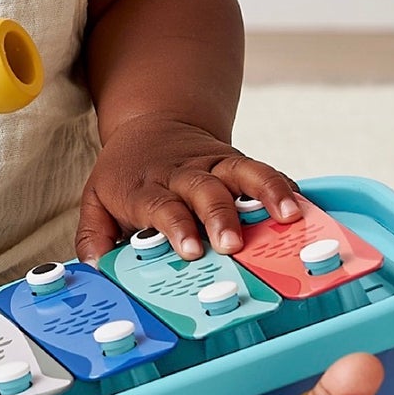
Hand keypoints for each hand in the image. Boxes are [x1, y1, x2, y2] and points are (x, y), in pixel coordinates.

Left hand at [75, 113, 300, 264]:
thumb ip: (93, 237)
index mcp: (145, 187)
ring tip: (286, 216)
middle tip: (232, 244)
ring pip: (240, 174)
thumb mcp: (96, 201)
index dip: (176, 225)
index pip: (160, 205)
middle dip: (219, 217)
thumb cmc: (125, 175)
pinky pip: (263, 171)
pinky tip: (300, 206)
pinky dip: (283, 187)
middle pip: (203, 191)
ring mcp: (213, 166)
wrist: (151, 125)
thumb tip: (95, 269)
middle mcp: (181, 174)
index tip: (189, 250)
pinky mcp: (236, 162)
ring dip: (264, 193)